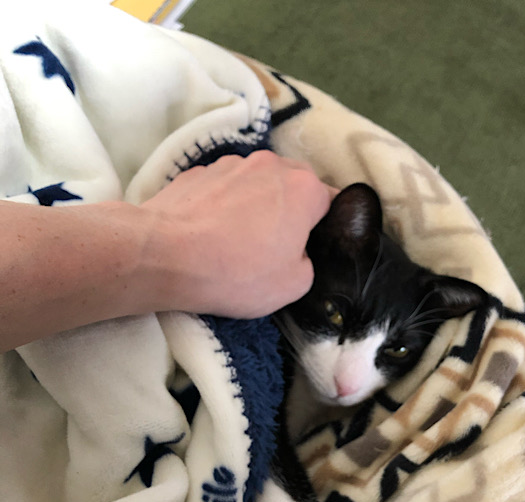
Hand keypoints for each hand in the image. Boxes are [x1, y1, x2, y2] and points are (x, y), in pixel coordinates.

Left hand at [141, 151, 334, 317]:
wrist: (164, 256)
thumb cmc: (238, 273)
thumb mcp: (294, 285)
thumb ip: (307, 261)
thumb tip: (296, 251)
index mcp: (304, 188)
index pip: (330, 201)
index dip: (324, 226)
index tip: (310, 248)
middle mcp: (271, 164)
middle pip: (293, 185)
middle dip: (291, 210)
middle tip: (276, 245)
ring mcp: (230, 163)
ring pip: (256, 183)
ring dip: (255, 205)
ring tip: (237, 240)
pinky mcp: (197, 171)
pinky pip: (223, 188)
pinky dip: (223, 205)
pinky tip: (209, 233)